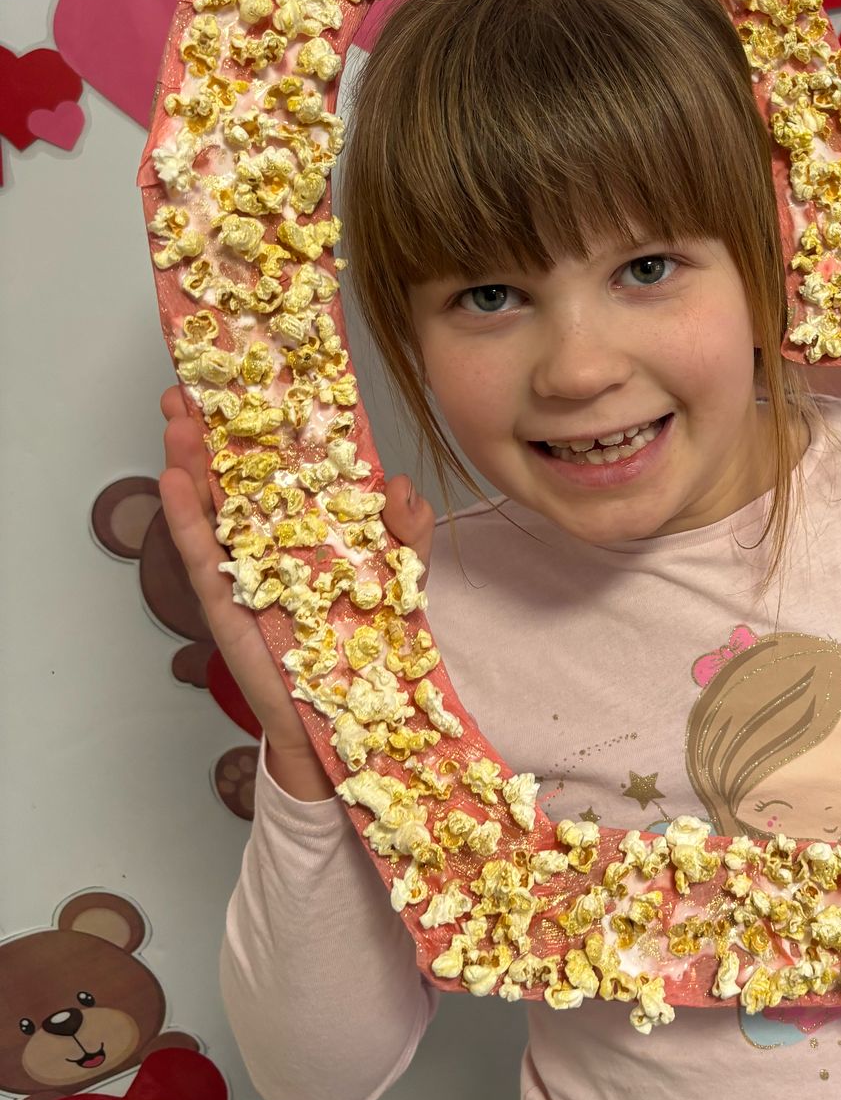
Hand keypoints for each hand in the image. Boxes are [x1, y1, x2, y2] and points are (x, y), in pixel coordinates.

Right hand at [159, 384, 435, 759]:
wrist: (353, 718)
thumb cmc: (372, 642)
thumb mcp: (404, 577)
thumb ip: (410, 530)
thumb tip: (400, 485)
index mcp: (308, 529)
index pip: (282, 469)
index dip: (264, 427)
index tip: (248, 382)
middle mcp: (269, 544)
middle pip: (235, 480)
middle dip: (212, 435)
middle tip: (192, 388)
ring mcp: (244, 573)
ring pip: (210, 511)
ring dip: (188, 464)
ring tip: (175, 422)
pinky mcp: (229, 606)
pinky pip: (203, 559)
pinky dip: (186, 521)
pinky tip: (172, 483)